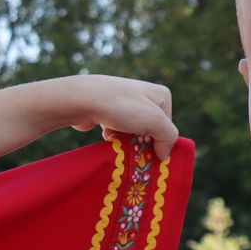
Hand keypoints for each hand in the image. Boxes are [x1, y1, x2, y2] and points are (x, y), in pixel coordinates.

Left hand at [59, 75, 178, 160]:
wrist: (83, 100)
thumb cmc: (122, 107)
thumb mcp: (155, 121)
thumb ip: (168, 137)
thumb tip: (164, 154)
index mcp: (160, 95)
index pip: (167, 127)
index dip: (158, 139)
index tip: (147, 144)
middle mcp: (144, 96)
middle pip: (149, 130)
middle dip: (139, 140)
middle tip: (129, 143)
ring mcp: (125, 102)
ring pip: (132, 132)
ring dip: (124, 139)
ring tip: (114, 135)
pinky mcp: (108, 111)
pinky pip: (117, 130)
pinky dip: (113, 135)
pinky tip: (105, 132)